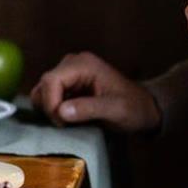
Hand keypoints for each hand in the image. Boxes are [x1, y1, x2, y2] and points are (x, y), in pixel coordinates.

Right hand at [29, 52, 161, 132]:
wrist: (144, 108)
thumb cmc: (134, 108)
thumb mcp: (115, 110)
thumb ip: (88, 109)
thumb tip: (61, 111)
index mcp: (83, 64)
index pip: (51, 80)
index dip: (51, 103)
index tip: (62, 123)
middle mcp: (72, 63)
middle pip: (44, 84)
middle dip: (50, 107)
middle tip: (65, 124)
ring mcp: (69, 73)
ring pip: (43, 90)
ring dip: (50, 108)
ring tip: (67, 122)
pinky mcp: (68, 83)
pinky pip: (49, 95)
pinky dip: (53, 109)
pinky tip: (68, 118)